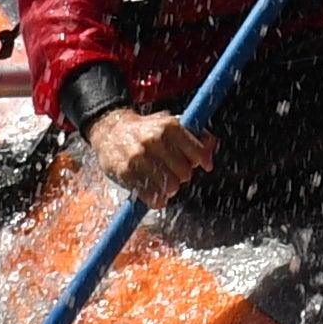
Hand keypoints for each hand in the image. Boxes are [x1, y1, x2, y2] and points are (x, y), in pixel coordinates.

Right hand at [83, 104, 211, 201]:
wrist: (110, 131)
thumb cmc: (147, 129)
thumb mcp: (170, 123)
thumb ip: (195, 133)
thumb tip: (212, 145)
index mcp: (169, 126)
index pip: (197, 153)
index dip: (201, 161)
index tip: (200, 164)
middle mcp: (154, 140)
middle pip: (185, 173)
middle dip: (183, 175)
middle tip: (174, 170)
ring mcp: (138, 157)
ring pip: (171, 187)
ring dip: (170, 188)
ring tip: (163, 180)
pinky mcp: (125, 173)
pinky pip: (153, 198)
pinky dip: (157, 200)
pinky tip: (154, 192)